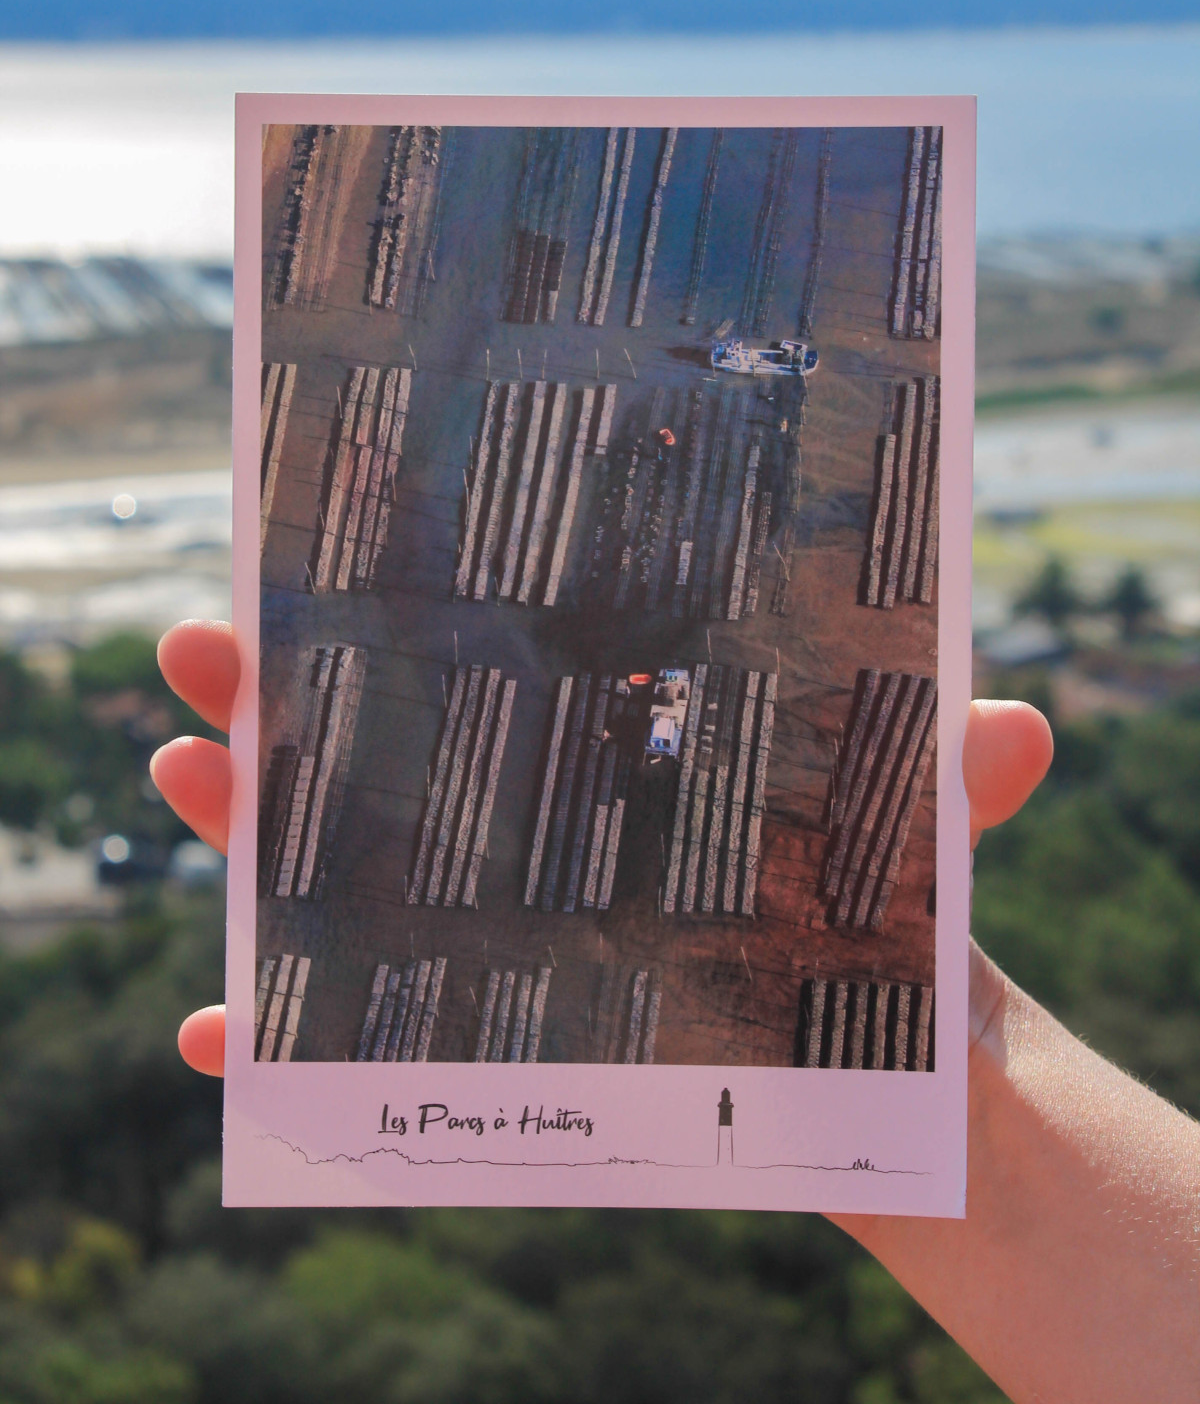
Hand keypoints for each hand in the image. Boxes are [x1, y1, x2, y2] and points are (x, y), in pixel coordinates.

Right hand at [151, 621, 1052, 1077]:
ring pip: (327, 870)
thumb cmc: (879, 924)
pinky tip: (216, 1035)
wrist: (881, 1078)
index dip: (383, 611)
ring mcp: (484, 930)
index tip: (299, 550)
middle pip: (368, 749)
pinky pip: (340, 1035)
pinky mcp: (474, 1039)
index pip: (473, 661)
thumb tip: (1026, 723)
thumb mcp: (907, 831)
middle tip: (199, 650)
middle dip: (270, 697)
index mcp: (594, 751)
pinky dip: (270, 1033)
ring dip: (238, 830)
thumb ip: (952, 781)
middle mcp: (521, 829)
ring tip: (176, 778)